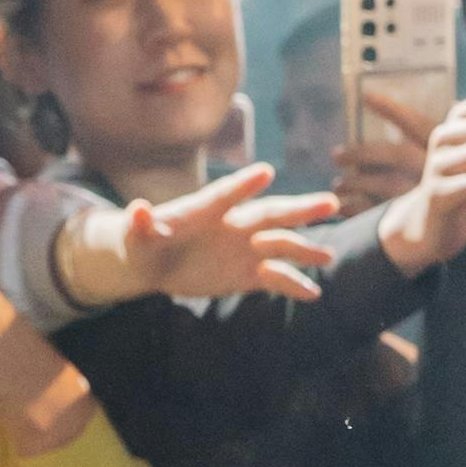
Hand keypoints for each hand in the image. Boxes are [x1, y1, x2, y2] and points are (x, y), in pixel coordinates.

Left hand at [66, 162, 336, 311]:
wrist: (153, 262)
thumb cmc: (143, 241)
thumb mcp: (136, 235)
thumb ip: (140, 223)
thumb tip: (137, 210)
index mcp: (207, 209)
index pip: (227, 195)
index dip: (244, 185)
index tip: (266, 171)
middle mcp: (234, 224)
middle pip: (270, 214)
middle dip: (299, 209)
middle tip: (329, 202)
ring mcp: (243, 249)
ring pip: (280, 245)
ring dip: (304, 249)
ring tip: (327, 256)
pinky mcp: (246, 274)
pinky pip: (274, 277)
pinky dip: (292, 284)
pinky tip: (314, 295)